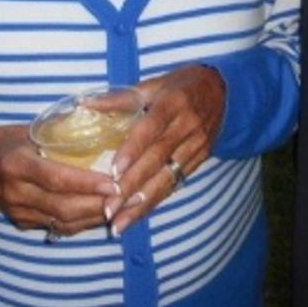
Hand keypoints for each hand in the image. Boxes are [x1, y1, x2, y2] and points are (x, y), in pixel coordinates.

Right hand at [0, 124, 119, 237]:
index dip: (87, 183)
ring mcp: (18, 211)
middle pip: (63, 208)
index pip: (56, 178)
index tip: (113, 182)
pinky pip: (57, 226)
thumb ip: (59, 132)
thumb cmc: (2, 140)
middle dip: (98, 206)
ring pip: (62, 222)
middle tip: (126, 196)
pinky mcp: (22, 222)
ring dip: (94, 218)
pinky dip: (81, 222)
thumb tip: (100, 123)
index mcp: (16, 164)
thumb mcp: (27, 129)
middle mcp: (16, 192)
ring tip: (121, 207)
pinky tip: (101, 213)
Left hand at [109, 65, 225, 234]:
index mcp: (174, 102)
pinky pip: (175, 183)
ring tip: (120, 222)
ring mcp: (197, 146)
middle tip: (109, 207)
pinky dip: (155, 200)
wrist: (223, 90)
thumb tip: (85, 105)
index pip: (152, 128)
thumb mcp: (153, 84)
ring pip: (167, 178)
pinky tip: (137, 215)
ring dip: (142, 202)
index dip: (133, 150)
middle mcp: (188, 126)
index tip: (113, 171)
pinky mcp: (200, 160)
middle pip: (158, 159)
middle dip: (133, 185)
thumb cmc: (180, 86)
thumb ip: (120, 98)